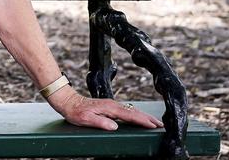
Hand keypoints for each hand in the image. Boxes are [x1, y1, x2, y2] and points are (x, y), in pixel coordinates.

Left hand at [49, 88, 163, 130]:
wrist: (67, 101)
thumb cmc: (75, 111)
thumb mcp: (85, 119)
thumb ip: (100, 122)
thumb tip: (114, 126)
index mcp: (109, 108)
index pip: (130, 116)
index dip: (142, 121)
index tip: (153, 126)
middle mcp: (112, 105)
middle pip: (134, 112)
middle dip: (148, 118)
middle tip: (161, 125)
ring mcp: (111, 105)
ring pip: (131, 111)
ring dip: (144, 116)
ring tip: (154, 123)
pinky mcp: (109, 107)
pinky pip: (126, 111)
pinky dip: (136, 115)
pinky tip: (138, 119)